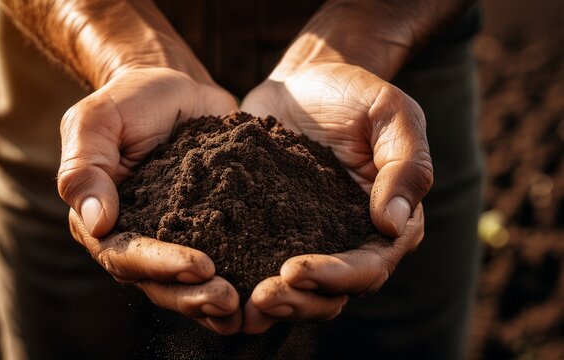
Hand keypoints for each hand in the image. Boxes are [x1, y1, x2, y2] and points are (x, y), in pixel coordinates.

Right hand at [58, 67, 241, 334]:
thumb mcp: (97, 120)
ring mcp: (175, 237)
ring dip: (213, 300)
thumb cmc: (131, 99)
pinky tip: (264, 289)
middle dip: (192, 294)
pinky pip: (222, 261)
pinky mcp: (209, 229)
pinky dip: (240, 279)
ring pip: (188, 283)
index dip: (160, 266)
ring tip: (245, 306)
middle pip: (158, 282)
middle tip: (229, 299)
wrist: (177, 88)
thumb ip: (85, 167)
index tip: (201, 265)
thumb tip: (96, 223)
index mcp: (103, 219)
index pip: (125, 256)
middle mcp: (137, 237)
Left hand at [240, 63, 432, 332]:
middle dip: (299, 302)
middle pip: (333, 293)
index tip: (294, 271)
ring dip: (274, 303)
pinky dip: (244, 280)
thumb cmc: (354, 94)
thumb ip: (406, 164)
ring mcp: (311, 239)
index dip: (336, 277)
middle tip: (260, 299)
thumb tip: (395, 225)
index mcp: (387, 222)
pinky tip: (217, 284)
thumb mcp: (391, 113)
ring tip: (240, 306)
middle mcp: (351, 240)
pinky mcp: (274, 231)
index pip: (370, 266)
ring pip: (299, 292)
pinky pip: (262, 264)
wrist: (304, 83)